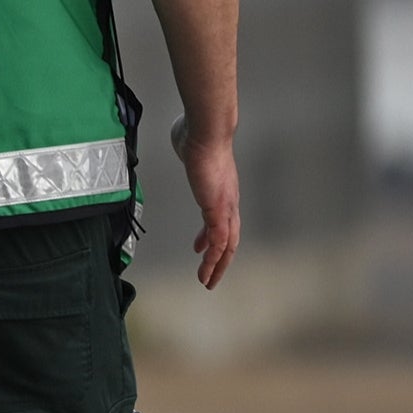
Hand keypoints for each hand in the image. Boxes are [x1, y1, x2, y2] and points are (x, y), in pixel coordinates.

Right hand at [171, 115, 239, 289]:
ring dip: (218, 264)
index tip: (200, 248)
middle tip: (210, 275)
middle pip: (230, 237)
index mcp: (220, 189)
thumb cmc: (196, 133)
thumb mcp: (189, 146)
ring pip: (227, 244)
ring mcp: (225, 206)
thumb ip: (188, 148)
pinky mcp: (218, 209)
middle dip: (220, 259)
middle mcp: (227, 200)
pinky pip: (219, 240)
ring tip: (207, 281)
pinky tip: (207, 269)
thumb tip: (183, 137)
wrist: (206, 131)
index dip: (210, 236)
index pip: (220, 219)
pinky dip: (215, 257)